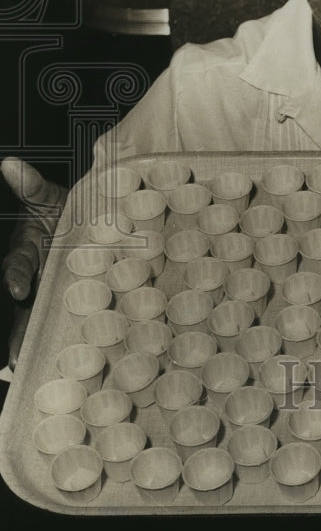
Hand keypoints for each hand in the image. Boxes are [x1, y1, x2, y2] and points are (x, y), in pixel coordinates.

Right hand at [1, 158, 67, 368]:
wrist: (101, 226)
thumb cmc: (73, 214)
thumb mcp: (54, 200)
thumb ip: (33, 186)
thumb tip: (9, 162)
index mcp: (28, 253)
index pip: (16, 266)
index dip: (16, 276)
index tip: (20, 288)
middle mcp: (33, 280)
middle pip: (17, 308)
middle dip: (15, 330)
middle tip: (15, 352)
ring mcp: (47, 298)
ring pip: (31, 325)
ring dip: (28, 346)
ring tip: (27, 367)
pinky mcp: (64, 310)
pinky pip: (56, 331)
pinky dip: (52, 349)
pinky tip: (56, 368)